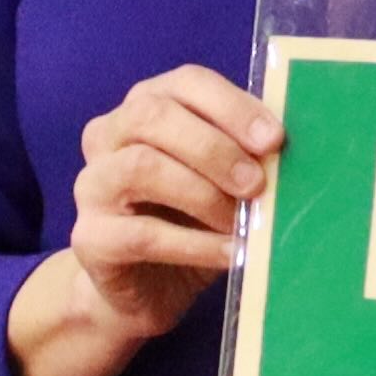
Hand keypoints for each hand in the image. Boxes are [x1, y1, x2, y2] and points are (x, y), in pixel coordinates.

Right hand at [2, 63, 278, 375]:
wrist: (145, 291)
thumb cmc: (190, 224)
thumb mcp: (221, 182)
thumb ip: (244, 157)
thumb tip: (285, 149)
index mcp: (145, 107)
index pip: (187, 83)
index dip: (232, 106)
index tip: (274, 139)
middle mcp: (108, 136)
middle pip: (152, 116)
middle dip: (214, 148)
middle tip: (256, 184)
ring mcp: (92, 186)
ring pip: (141, 167)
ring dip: (203, 194)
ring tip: (240, 221)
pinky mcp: (90, 238)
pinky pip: (143, 234)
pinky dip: (195, 245)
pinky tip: (231, 253)